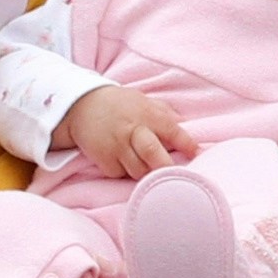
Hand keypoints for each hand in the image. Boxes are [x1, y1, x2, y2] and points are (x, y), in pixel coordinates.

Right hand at [58, 84, 199, 178]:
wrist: (81, 106)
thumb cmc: (119, 104)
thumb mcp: (143, 101)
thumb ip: (165, 114)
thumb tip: (189, 128)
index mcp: (147, 115)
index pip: (172, 130)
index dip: (186, 144)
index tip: (196, 153)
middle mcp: (132, 130)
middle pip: (153, 154)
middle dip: (166, 168)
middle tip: (176, 176)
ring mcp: (116, 146)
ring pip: (138, 171)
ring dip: (145, 171)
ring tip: (144, 164)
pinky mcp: (102, 158)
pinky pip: (119, 173)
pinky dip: (124, 171)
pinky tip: (122, 161)